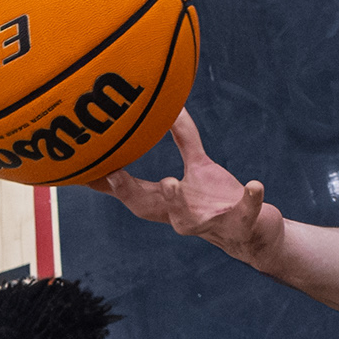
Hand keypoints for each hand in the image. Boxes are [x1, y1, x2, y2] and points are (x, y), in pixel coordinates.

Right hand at [89, 112, 282, 261]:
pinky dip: (250, 199)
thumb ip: (184, 138)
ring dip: (177, 200)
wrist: (256, 232)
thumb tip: (169, 106)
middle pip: (149, 208)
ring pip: (188, 219)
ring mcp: (211, 222)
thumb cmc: (219, 199)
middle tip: (114, 175)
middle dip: (130, 192)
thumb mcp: (200, 167)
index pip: (132, 192)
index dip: (107, 182)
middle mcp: (183, 215)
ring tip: (171, 180)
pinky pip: (245, 211)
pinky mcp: (242, 222)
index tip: (83, 167)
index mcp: (170, 202)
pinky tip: (254, 184)